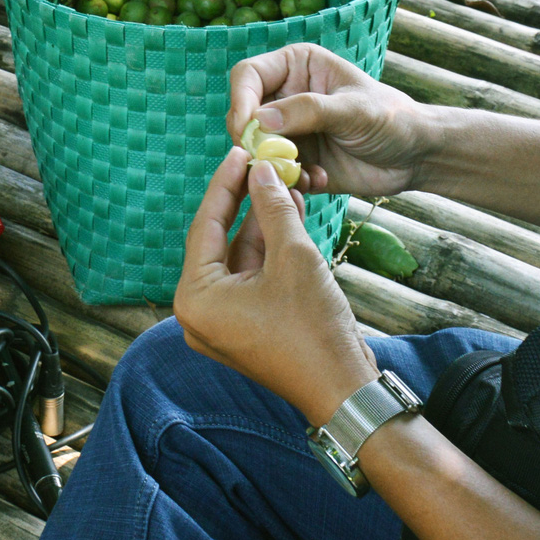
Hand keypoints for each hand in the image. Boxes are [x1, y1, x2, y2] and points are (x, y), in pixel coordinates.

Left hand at [176, 149, 377, 425]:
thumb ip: (272, 208)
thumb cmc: (313, 327)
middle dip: (244, 201)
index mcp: (195, 298)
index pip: (204, 226)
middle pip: (219, 241)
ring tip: (283, 182)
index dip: (225, 184)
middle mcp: (198, 312)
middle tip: (259, 162)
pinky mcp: (245, 326)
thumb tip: (261, 170)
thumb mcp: (293, 256)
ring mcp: (222, 322)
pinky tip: (288, 214)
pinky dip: (268, 250)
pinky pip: (251, 277)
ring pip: (238, 257)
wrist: (344, 388)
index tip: (239, 152)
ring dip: (261, 223)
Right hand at [225, 44, 434, 197]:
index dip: (240, 100)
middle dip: (254, 140)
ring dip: (273, 165)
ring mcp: (288, 130)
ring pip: (254, 148)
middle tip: (273, 159)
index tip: (246, 129)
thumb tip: (260, 119)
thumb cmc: (390, 118)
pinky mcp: (294, 160)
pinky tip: (319, 180)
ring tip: (305, 173)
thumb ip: (308, 110)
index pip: (248, 75)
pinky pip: (272, 173)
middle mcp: (285, 95)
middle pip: (243, 114)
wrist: (414, 156)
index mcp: (296, 66)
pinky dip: (289, 181)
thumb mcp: (353, 110)